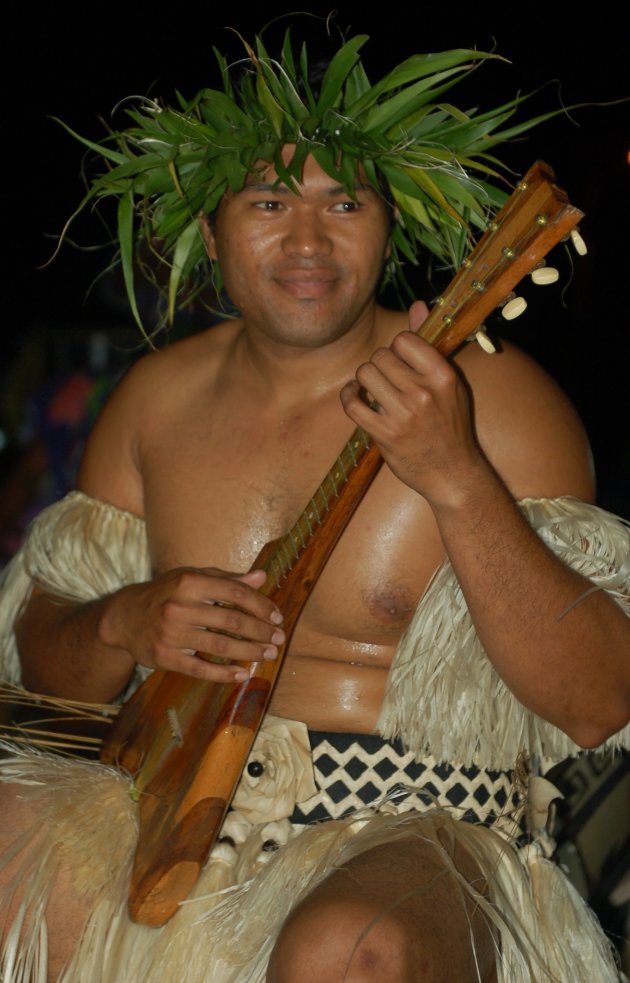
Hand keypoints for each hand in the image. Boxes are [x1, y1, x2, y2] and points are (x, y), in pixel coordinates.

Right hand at [98, 567, 284, 683]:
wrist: (124, 617)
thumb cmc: (165, 593)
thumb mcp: (193, 578)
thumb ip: (227, 579)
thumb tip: (262, 577)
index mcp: (190, 582)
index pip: (235, 592)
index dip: (261, 605)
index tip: (277, 616)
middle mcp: (180, 606)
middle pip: (232, 620)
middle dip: (261, 631)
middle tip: (278, 639)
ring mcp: (171, 634)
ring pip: (220, 646)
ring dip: (249, 652)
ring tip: (268, 655)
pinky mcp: (165, 657)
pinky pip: (200, 669)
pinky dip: (223, 674)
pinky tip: (242, 674)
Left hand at [340, 310, 483, 506]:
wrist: (452, 473)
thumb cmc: (450, 425)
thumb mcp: (449, 383)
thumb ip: (429, 344)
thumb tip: (418, 305)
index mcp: (443, 375)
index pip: (404, 339)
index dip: (397, 349)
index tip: (400, 363)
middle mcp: (424, 392)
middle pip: (380, 356)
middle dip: (379, 366)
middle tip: (386, 381)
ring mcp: (403, 414)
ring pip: (364, 374)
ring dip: (364, 381)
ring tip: (372, 390)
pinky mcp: (385, 434)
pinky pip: (353, 403)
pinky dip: (350, 398)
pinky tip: (357, 400)